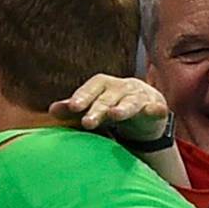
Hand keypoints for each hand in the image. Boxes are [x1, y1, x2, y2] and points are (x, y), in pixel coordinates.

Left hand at [49, 74, 168, 141]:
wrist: (144, 108)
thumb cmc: (112, 105)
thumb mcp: (93, 106)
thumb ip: (73, 108)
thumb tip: (51, 110)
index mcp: (105, 85)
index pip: (94, 86)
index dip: (84, 95)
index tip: (72, 107)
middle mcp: (123, 88)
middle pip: (109, 98)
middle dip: (98, 109)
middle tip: (87, 123)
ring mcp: (140, 97)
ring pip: (132, 102)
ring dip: (124, 108)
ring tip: (115, 115)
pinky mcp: (156, 109)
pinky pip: (157, 108)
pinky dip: (156, 109)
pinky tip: (154, 110)